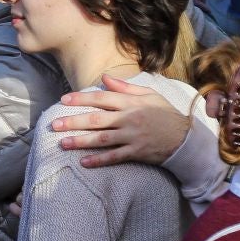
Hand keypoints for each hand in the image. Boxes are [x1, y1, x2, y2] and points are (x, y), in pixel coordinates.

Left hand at [52, 75, 190, 167]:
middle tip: (54, 124)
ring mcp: (132, 136)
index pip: (102, 98)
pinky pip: (114, 157)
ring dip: (81, 141)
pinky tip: (83, 162)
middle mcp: (129, 119)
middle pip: (96, 119)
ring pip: (102, 139)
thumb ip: (125, 87)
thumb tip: (104, 78)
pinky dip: (99, 160)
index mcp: (131, 103)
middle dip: (74, 121)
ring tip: (62, 143)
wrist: (185, 138)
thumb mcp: (150, 94)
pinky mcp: (136, 152)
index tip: (63, 100)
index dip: (81, 99)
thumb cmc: (165, 114)